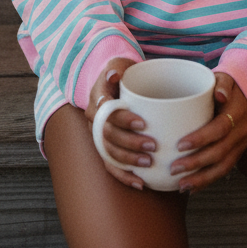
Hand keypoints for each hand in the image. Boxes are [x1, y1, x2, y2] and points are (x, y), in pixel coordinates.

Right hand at [86, 57, 151, 189]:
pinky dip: (124, 176)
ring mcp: (98, 135)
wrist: (113, 81)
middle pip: (108, 135)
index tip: (143, 123)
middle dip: (130, 143)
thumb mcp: (119, 64)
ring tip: (148, 163)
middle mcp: (94, 119)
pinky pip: (110, 166)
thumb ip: (118, 67)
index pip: (107, 112)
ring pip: (108, 152)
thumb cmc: (122, 73)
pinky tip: (140, 184)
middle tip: (152, 146)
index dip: (124, 119)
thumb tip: (114, 74)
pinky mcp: (104, 147)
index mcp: (97, 98)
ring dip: (128, 160)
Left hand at [169, 72, 246, 193]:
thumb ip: (222, 83)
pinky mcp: (236, 155)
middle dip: (196, 163)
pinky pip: (223, 172)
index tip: (180, 145)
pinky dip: (207, 182)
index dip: (201, 138)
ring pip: (222, 168)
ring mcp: (239, 146)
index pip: (220, 129)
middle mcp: (240, 133)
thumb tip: (219, 94)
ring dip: (201, 179)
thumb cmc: (230, 87)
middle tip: (174, 168)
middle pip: (219, 153)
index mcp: (236, 113)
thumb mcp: (227, 78)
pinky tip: (191, 188)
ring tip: (181, 185)